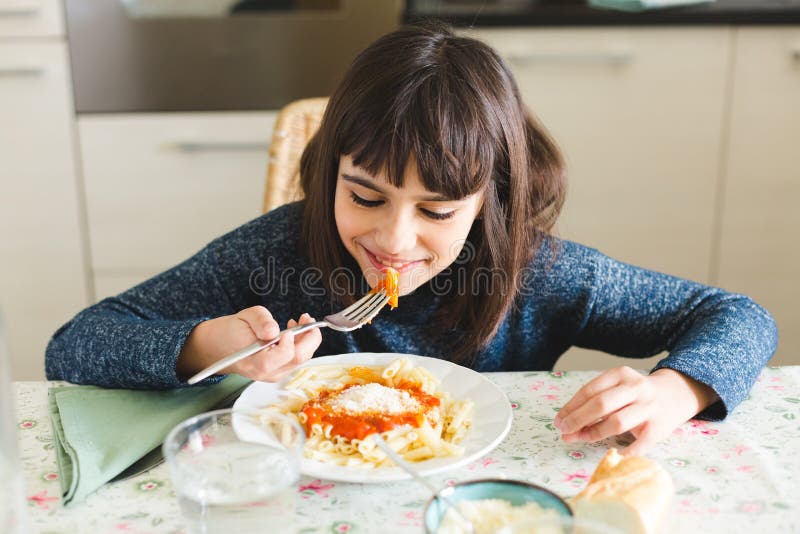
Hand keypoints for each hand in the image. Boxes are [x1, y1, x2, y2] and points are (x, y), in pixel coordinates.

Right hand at [177, 306, 321, 381]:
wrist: (219, 348)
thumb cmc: (231, 332)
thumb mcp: (244, 317)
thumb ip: (260, 321)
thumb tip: (274, 330)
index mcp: (255, 362)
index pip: (284, 356)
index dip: (292, 339)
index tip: (290, 324)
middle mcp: (267, 373)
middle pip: (298, 359)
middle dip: (309, 337)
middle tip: (306, 318)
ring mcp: (274, 374)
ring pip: (301, 359)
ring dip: (306, 339)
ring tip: (298, 322)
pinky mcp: (278, 371)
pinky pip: (296, 359)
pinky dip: (300, 344)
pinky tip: (292, 332)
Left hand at [553, 366, 717, 455]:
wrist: (674, 395)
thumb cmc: (635, 395)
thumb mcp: (616, 388)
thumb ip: (594, 402)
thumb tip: (566, 424)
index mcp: (621, 374)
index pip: (590, 390)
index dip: (571, 407)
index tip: (558, 420)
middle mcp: (636, 388)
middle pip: (601, 404)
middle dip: (578, 419)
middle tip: (563, 431)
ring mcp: (649, 407)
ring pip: (617, 422)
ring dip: (594, 433)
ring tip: (581, 439)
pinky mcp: (659, 427)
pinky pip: (639, 443)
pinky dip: (624, 451)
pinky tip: (612, 454)